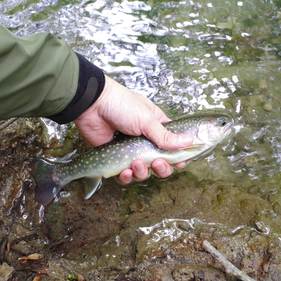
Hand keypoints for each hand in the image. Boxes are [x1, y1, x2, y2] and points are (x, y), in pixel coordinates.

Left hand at [74, 75, 192, 182]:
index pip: (173, 145)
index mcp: (156, 127)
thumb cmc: (121, 104)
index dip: (177, 156)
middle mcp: (145, 140)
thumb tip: (189, 142)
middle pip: (160, 163)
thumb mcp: (147, 120)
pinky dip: (126, 176)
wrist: (92, 106)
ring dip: (142, 172)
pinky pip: (125, 174)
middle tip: (157, 163)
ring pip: (143, 171)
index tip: (179, 163)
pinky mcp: (115, 159)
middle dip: (161, 167)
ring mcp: (130, 150)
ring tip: (136, 163)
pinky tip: (124, 171)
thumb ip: (166, 136)